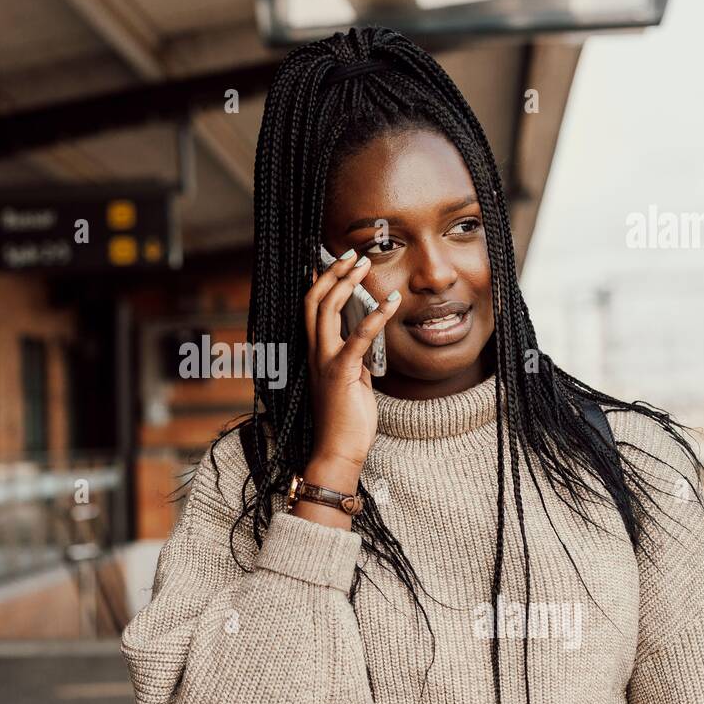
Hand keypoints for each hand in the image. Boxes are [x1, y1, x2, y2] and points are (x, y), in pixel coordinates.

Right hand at [299, 249, 399, 523]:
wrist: (339, 449)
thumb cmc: (347, 419)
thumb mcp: (352, 379)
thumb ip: (355, 357)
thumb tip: (366, 337)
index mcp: (316, 352)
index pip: (312, 307)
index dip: (322, 280)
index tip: (339, 261)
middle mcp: (315, 352)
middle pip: (314, 300)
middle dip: (333, 272)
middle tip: (354, 254)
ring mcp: (325, 361)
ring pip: (326, 310)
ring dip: (347, 283)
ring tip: (365, 265)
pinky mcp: (341, 372)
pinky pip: (357, 337)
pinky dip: (375, 316)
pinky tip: (391, 302)